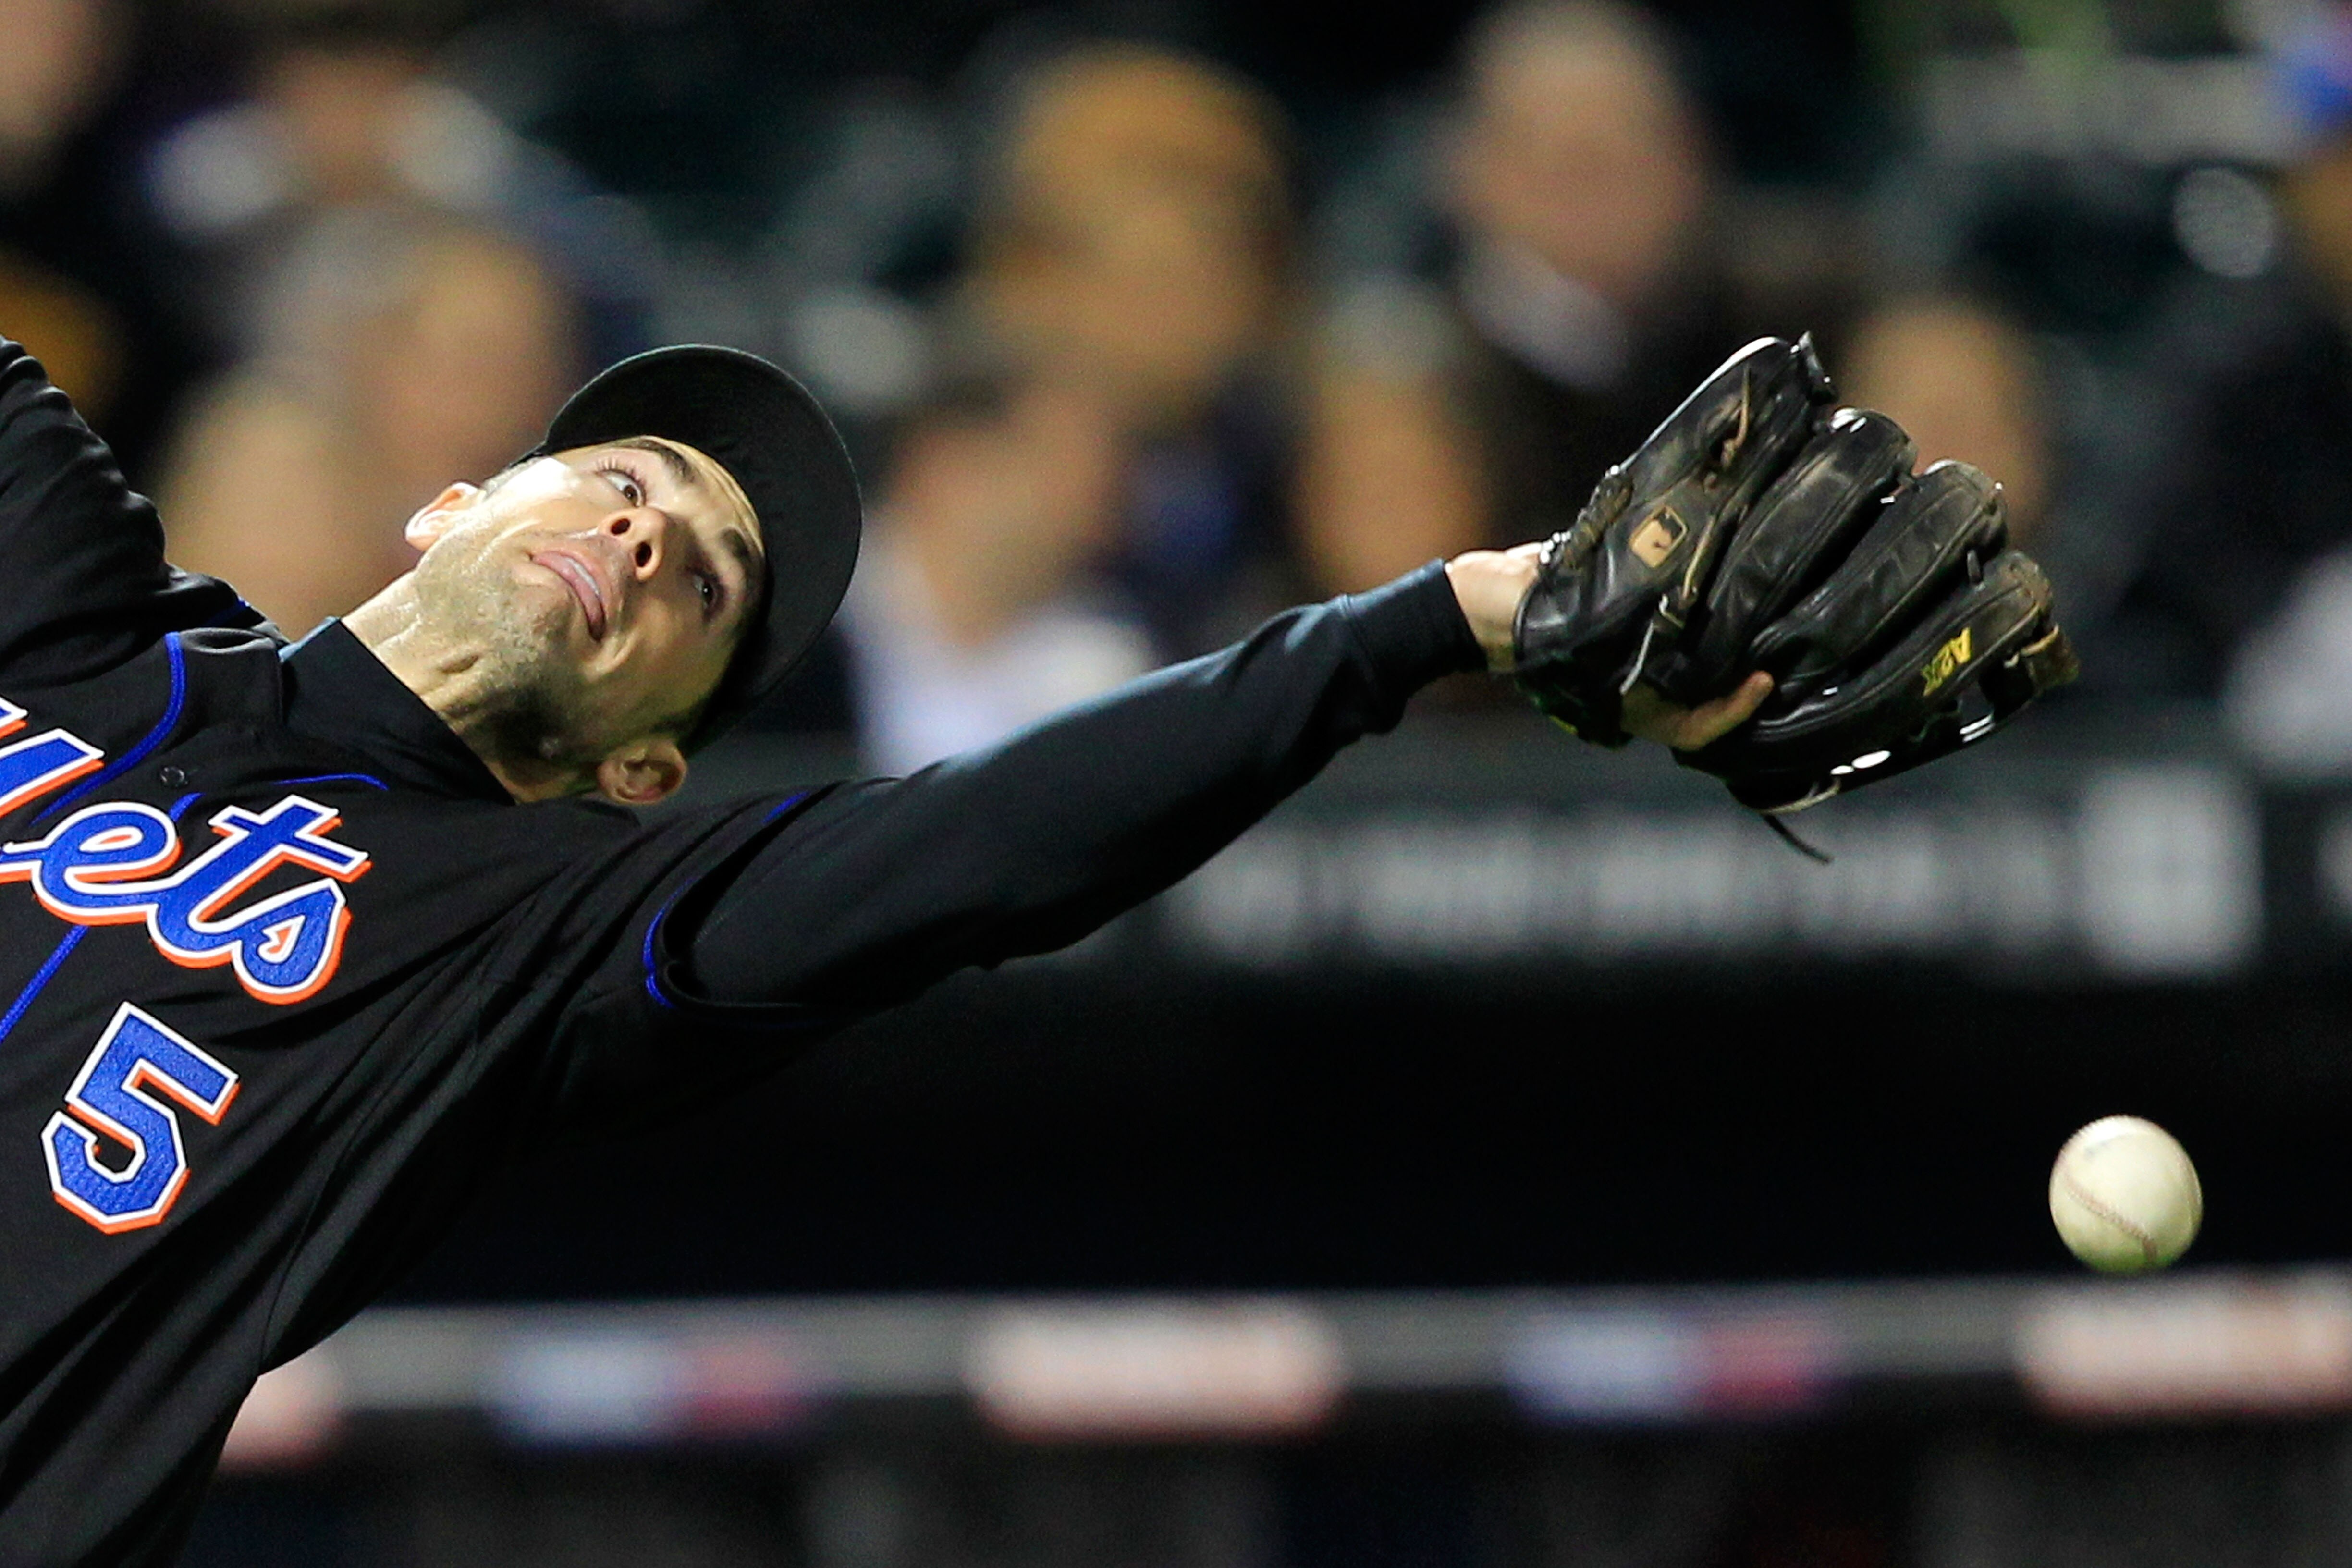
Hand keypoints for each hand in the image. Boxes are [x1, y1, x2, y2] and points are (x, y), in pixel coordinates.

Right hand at [1445, 544, 1770, 748]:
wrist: (1486, 600)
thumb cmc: (1522, 624)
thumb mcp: (1572, 633)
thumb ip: (1618, 635)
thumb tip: (1664, 622)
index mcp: (1628, 705)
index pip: (1695, 728)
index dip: (1735, 710)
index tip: (1764, 679)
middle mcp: (1639, 686)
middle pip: (1705, 692)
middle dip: (1741, 674)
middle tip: (1779, 641)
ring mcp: (1635, 657)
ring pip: (1695, 660)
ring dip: (1726, 641)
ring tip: (1759, 607)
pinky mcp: (1629, 626)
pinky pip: (1674, 628)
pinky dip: (1698, 611)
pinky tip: (1718, 577)